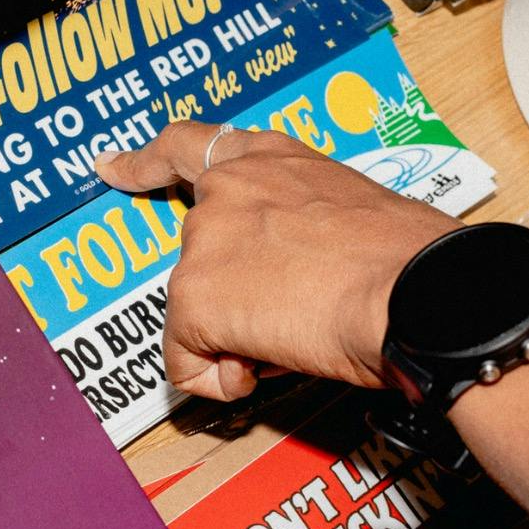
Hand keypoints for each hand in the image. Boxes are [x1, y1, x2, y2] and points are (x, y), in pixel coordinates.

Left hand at [94, 121, 461, 402]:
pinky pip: (186, 363)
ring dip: (237, 339)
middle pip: (198, 259)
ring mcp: (204, 241)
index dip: (143, 165)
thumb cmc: (411, 262)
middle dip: (232, 299)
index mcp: (270, 159)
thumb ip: (303, 224)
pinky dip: (219, 382)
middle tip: (294, 316)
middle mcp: (227, 189)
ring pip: (196, 314)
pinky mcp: (194, 296)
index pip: (187, 147)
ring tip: (301, 336)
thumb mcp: (352, 211)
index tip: (111, 169)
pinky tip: (265, 368)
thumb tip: (298, 277)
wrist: (417, 292)